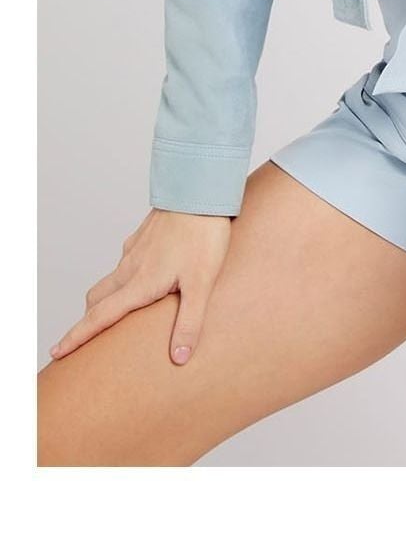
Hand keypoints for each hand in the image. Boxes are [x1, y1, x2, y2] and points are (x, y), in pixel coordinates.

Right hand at [47, 207, 232, 366]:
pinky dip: (124, 277)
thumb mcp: (202, 284)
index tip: (57, 352)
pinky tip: (142, 279)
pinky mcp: (144, 236)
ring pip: (111, 279)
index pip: (100, 316)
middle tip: (83, 339)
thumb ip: (189, 322)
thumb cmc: (204, 236)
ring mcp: (135, 249)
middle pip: (98, 299)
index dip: (77, 336)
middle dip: (88, 320)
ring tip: (115, 314)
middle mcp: (130, 267)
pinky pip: (126, 261)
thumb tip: (179, 359)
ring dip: (106, 298)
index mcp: (140, 283)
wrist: (202, 190)